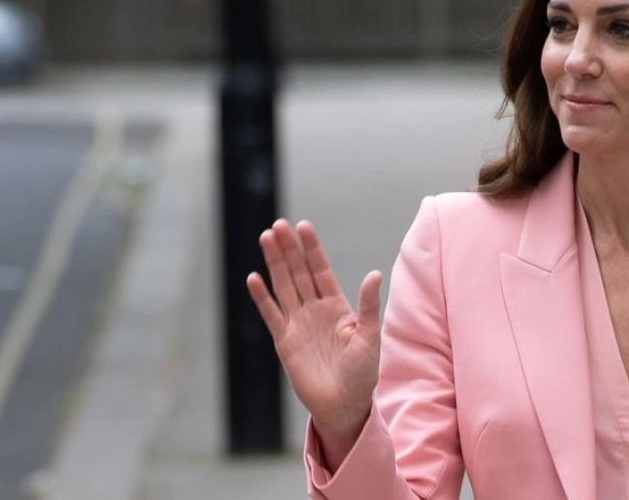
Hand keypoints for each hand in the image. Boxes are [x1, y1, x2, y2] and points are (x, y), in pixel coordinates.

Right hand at [246, 219, 381, 461]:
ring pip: (283, 286)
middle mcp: (315, 310)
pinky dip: (262, 297)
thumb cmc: (363, 372)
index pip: (321, 270)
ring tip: (265, 238)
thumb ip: (368, 305)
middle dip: (289, 249)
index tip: (304, 226)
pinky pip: (271, 314)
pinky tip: (254, 278)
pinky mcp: (284, 341)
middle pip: (299, 272)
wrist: (344, 404)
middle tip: (279, 224)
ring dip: (274, 263)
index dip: (312, 249)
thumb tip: (374, 273)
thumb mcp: (370, 336)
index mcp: (337, 306)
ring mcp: (298, 324)